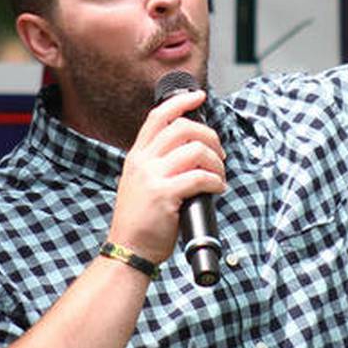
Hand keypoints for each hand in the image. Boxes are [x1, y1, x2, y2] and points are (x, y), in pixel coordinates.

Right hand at [107, 89, 225, 264]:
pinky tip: (217, 189)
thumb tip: (193, 151)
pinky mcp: (164, 195)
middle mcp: (142, 162)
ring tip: (219, 175)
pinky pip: (200, 177)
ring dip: (216, 161)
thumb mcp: (139, 183)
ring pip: (195, 150)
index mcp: (136, 156)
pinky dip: (216, 181)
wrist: (128, 250)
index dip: (181, 102)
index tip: (199, 97)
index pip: (158, 116)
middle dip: (209, 136)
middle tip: (219, 154)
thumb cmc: (139, 221)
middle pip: (182, 128)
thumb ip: (157, 164)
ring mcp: (152, 177)